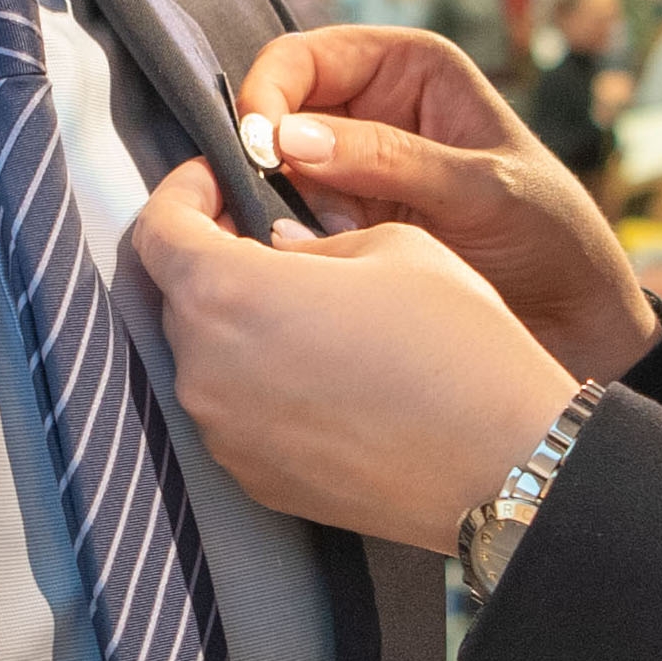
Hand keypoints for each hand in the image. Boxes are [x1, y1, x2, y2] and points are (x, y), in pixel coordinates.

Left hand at [129, 160, 577, 550]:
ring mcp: (223, 434)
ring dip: (240, 327)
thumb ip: (308, 240)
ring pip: (206, 358)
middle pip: (179, 296)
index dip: (184, 192)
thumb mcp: (390, 246)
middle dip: (215, 259)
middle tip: (271, 239)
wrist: (502, 460)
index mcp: (225, 294)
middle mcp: (203, 370)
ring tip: (310, 315)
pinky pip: (235, 413)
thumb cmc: (454, 342)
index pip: (159, 229)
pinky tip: (325, 376)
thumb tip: (278, 249)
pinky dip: (261, 385)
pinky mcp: (252, 479)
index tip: (218, 181)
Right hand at [234, 25, 659, 386]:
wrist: (577, 324)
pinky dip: (292, 244)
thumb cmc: (552, 238)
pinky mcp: (346, 229)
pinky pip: (292, 223)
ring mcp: (354, 172)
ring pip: (276, 174)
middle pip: (278, 114)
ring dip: (281, 208)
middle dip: (268, 160)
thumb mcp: (482, 190)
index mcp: (410, 68)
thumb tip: (288, 138)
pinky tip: (323, 267)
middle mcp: (373, 110)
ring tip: (324, 246)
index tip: (260, 147)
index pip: (307, 57)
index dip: (271, 93)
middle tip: (281, 210)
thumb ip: (390, 161)